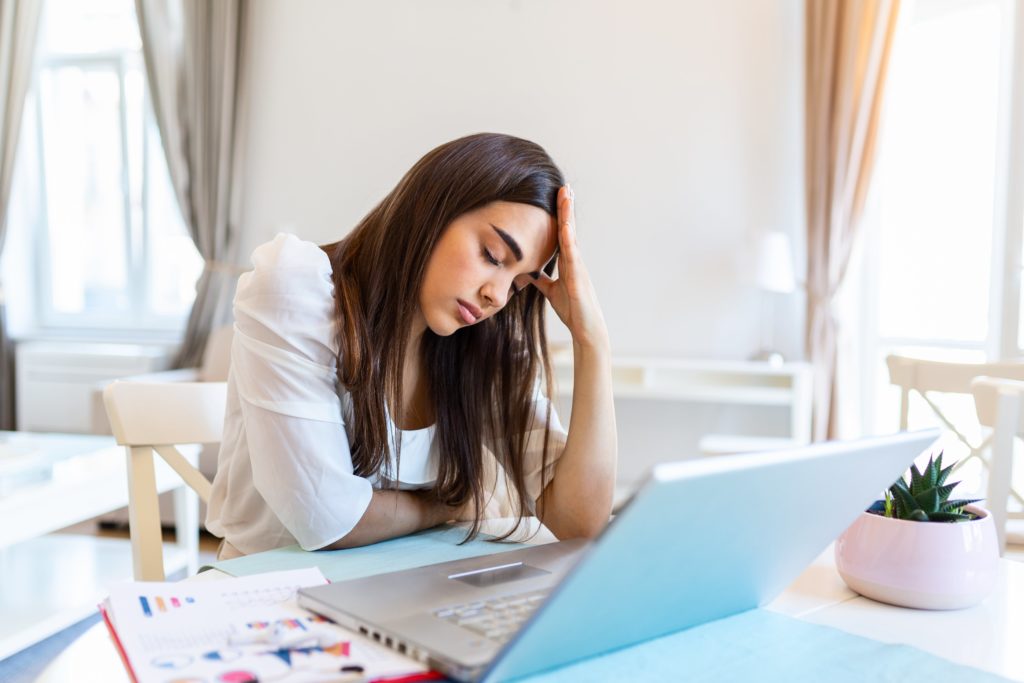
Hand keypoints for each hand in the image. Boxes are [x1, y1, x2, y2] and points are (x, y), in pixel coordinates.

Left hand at [531, 185, 609, 351]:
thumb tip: (525, 272)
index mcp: (568, 262)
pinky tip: (564, 226)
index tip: (558, 195)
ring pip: (572, 236)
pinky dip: (568, 240)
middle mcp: (575, 260)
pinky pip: (573, 256)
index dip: (560, 215)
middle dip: (566, 207)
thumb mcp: (551, 291)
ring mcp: (579, 267)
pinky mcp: (579, 278)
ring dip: (569, 216)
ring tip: (566, 196)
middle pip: (569, 228)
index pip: (562, 233)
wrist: (586, 329)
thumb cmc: (573, 309)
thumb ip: (540, 280)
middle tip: (564, 186)